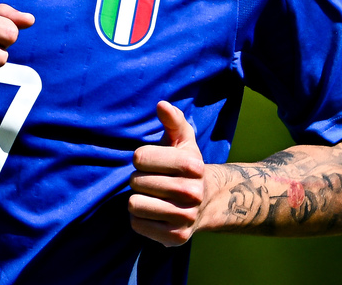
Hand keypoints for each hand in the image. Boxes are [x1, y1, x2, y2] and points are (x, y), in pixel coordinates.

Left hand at [128, 101, 207, 245]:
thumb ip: (173, 120)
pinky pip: (137, 224)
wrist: (207, 202)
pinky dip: (139, 217)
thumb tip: (161, 105)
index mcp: (192, 165)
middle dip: (139, 179)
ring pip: (134, 204)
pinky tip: (153, 212)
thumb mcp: (182, 140)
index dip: (141, 158)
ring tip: (151, 196)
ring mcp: (185, 217)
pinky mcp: (176, 237)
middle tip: (152, 181)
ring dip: (137, 198)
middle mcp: (192, 193)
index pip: (140, 157)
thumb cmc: (185, 165)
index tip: (151, 161)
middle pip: (136, 182)